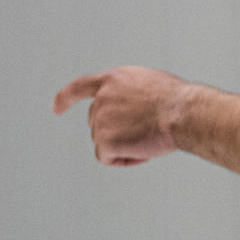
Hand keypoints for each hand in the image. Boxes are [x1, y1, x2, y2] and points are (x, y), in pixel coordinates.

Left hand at [53, 66, 196, 166]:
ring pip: (104, 142)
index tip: (57, 108)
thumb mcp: (150, 84)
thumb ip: (131, 94)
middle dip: (116, 131)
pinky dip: (124, 160)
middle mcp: (101, 98)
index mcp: (113, 80)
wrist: (182, 112)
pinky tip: (144, 153)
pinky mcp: (104, 140)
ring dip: (124, 146)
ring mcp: (100, 119)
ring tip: (150, 140)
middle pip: (97, 123)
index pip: (80, 87)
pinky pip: (107, 158)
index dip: (66, 98)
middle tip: (143, 134)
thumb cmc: (178, 101)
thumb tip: (132, 112)